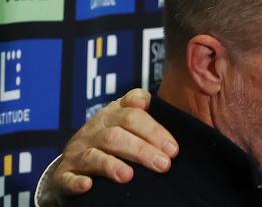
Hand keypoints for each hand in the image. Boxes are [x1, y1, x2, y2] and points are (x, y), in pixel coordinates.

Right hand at [53, 88, 178, 193]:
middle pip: (116, 134)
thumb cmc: (110, 140)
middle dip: (142, 149)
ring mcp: (77, 152)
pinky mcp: (63, 174)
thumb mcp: (126, 121)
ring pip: (94, 155)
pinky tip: (88, 185)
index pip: (132, 114)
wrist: (73, 162)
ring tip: (129, 176)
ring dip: (111, 165)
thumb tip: (148, 102)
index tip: (173, 147)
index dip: (154, 129)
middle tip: (164, 164)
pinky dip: (77, 182)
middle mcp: (93, 130)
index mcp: (112, 115)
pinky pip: (67, 177)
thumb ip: (142, 111)